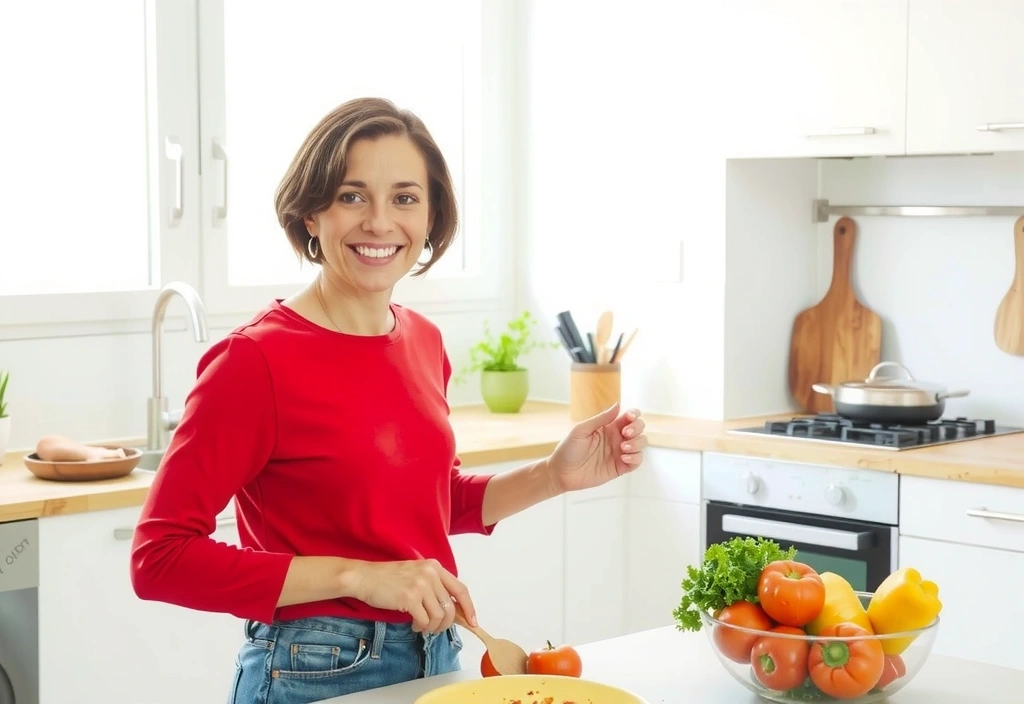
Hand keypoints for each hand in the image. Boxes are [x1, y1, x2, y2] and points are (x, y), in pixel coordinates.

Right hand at [349, 558, 476, 633]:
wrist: (364, 578)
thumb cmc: (388, 578)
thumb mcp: (416, 574)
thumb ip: (434, 586)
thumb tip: (451, 610)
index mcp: (434, 567)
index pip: (461, 589)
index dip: (469, 607)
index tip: (473, 621)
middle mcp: (431, 573)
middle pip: (451, 607)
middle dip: (446, 624)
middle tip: (435, 629)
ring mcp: (421, 585)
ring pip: (439, 616)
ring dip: (432, 627)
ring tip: (422, 626)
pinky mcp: (410, 597)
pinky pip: (425, 620)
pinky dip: (421, 627)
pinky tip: (414, 625)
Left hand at [548, 402, 646, 492]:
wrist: (561, 473)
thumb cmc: (568, 449)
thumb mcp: (582, 430)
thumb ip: (601, 418)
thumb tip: (618, 404)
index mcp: (608, 427)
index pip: (629, 417)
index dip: (634, 414)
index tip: (630, 416)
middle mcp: (616, 438)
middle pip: (639, 428)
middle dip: (637, 428)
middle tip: (626, 433)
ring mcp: (619, 453)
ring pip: (640, 444)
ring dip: (637, 443)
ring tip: (623, 447)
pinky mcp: (619, 468)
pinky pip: (636, 462)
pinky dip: (635, 458)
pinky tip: (623, 458)